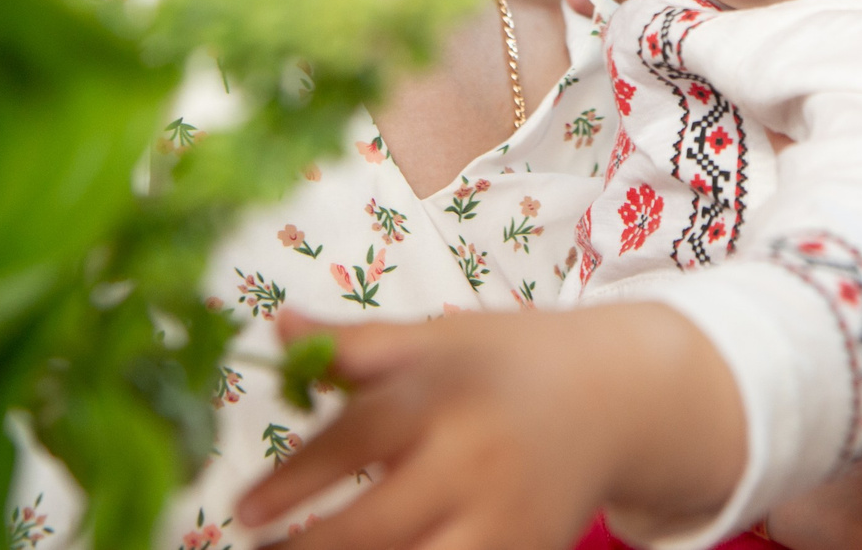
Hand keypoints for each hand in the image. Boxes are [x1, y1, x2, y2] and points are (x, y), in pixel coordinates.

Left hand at [238, 302, 741, 549]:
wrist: (619, 396)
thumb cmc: (510, 361)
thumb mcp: (440, 336)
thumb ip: (359, 344)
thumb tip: (278, 333)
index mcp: (450, 392)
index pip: (356, 439)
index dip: (293, 479)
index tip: (241, 509)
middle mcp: (479, 459)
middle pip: (376, 525)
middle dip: (309, 547)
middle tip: (263, 547)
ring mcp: (507, 518)